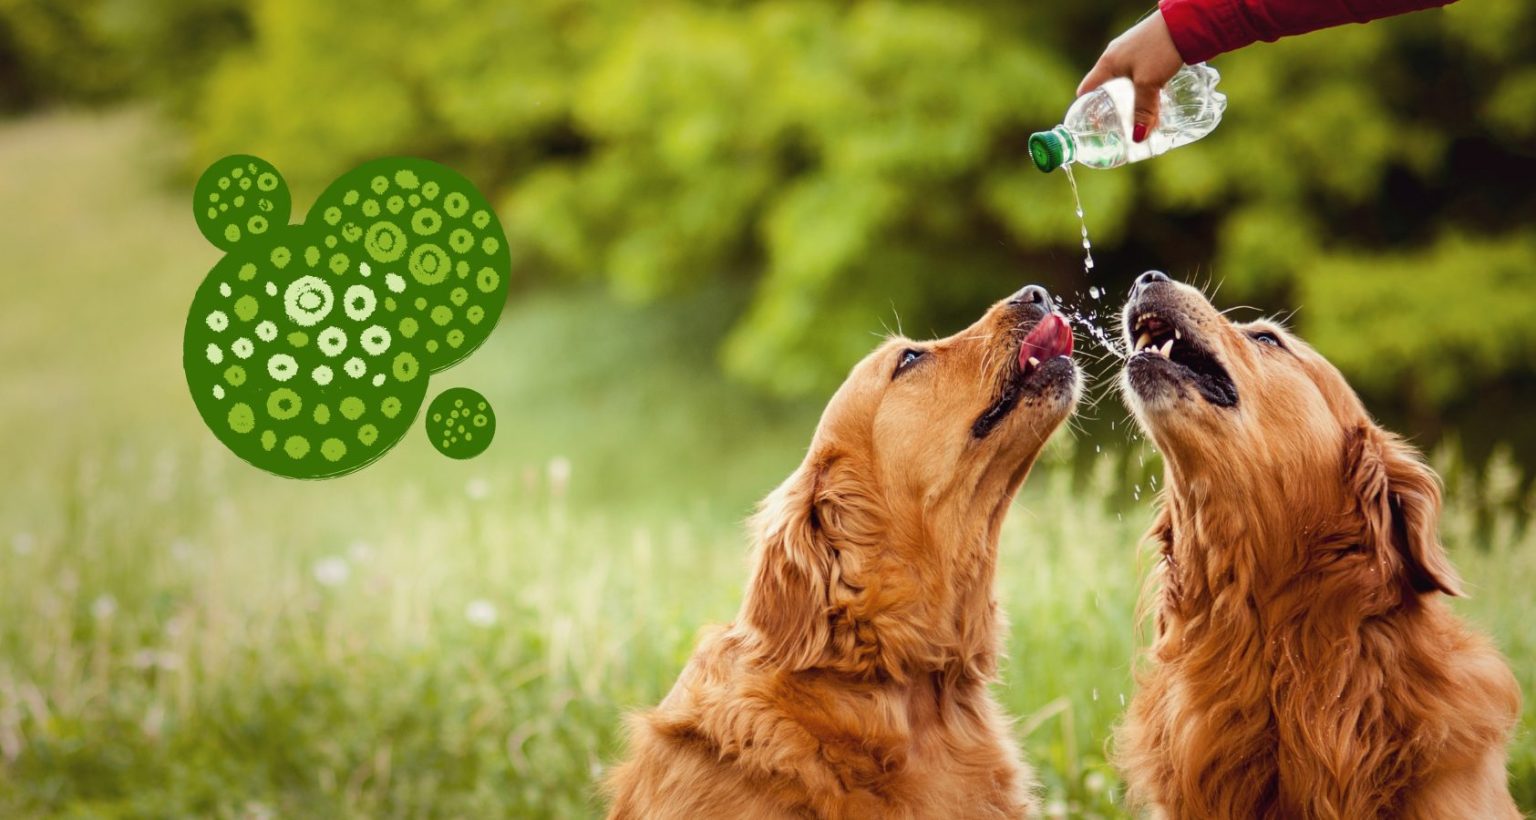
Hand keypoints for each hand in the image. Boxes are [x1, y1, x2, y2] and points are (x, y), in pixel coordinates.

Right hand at [1077, 11, 1183, 142]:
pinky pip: (1138, 74)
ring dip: (1130, 99)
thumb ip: (1143, 110)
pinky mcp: (1147, 49)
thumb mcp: (1149, 83)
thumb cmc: (1160, 47)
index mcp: (1107, 64)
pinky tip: (1155, 97)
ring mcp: (1131, 52)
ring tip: (1139, 117)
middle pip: (1106, 87)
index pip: (1086, 90)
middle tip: (1118, 127)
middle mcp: (1115, 56)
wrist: (1185, 21)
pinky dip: (1143, 88)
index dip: (1086, 109)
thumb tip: (1137, 137)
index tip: (1092, 126)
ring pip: (1125, 82)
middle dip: (1111, 107)